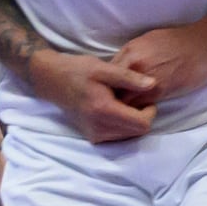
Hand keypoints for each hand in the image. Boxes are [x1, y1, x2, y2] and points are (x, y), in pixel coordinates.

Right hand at [23, 49, 160, 142]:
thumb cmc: (78, 70)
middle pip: (138, 132)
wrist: (53, 81)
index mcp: (103, 111)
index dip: (150, 111)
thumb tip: (153, 84)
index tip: (145, 97)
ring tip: (124, 102)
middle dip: (143, 116)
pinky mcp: (92, 137)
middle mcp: (99, 128)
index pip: (142, 124)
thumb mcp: (104, 68)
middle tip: (135, 98)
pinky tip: (116, 109)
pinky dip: (123, 125)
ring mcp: (94, 135)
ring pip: (129, 136)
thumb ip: (129, 78)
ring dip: (133, 121)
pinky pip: (118, 136)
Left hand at [108, 18, 206, 110]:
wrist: (206, 43)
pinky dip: (139, 109)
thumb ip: (133, 56)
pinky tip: (143, 111)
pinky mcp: (160, 89)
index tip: (111, 94)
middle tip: (116, 107)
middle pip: (111, 88)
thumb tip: (123, 69)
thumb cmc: (181, 41)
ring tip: (128, 112)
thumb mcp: (150, 41)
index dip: (108, 87)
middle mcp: (133, 63)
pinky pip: (140, 104)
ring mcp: (145, 76)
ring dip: (125, 107)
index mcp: (130, 50)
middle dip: (112, 98)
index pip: (107, 75)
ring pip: (123, 99)